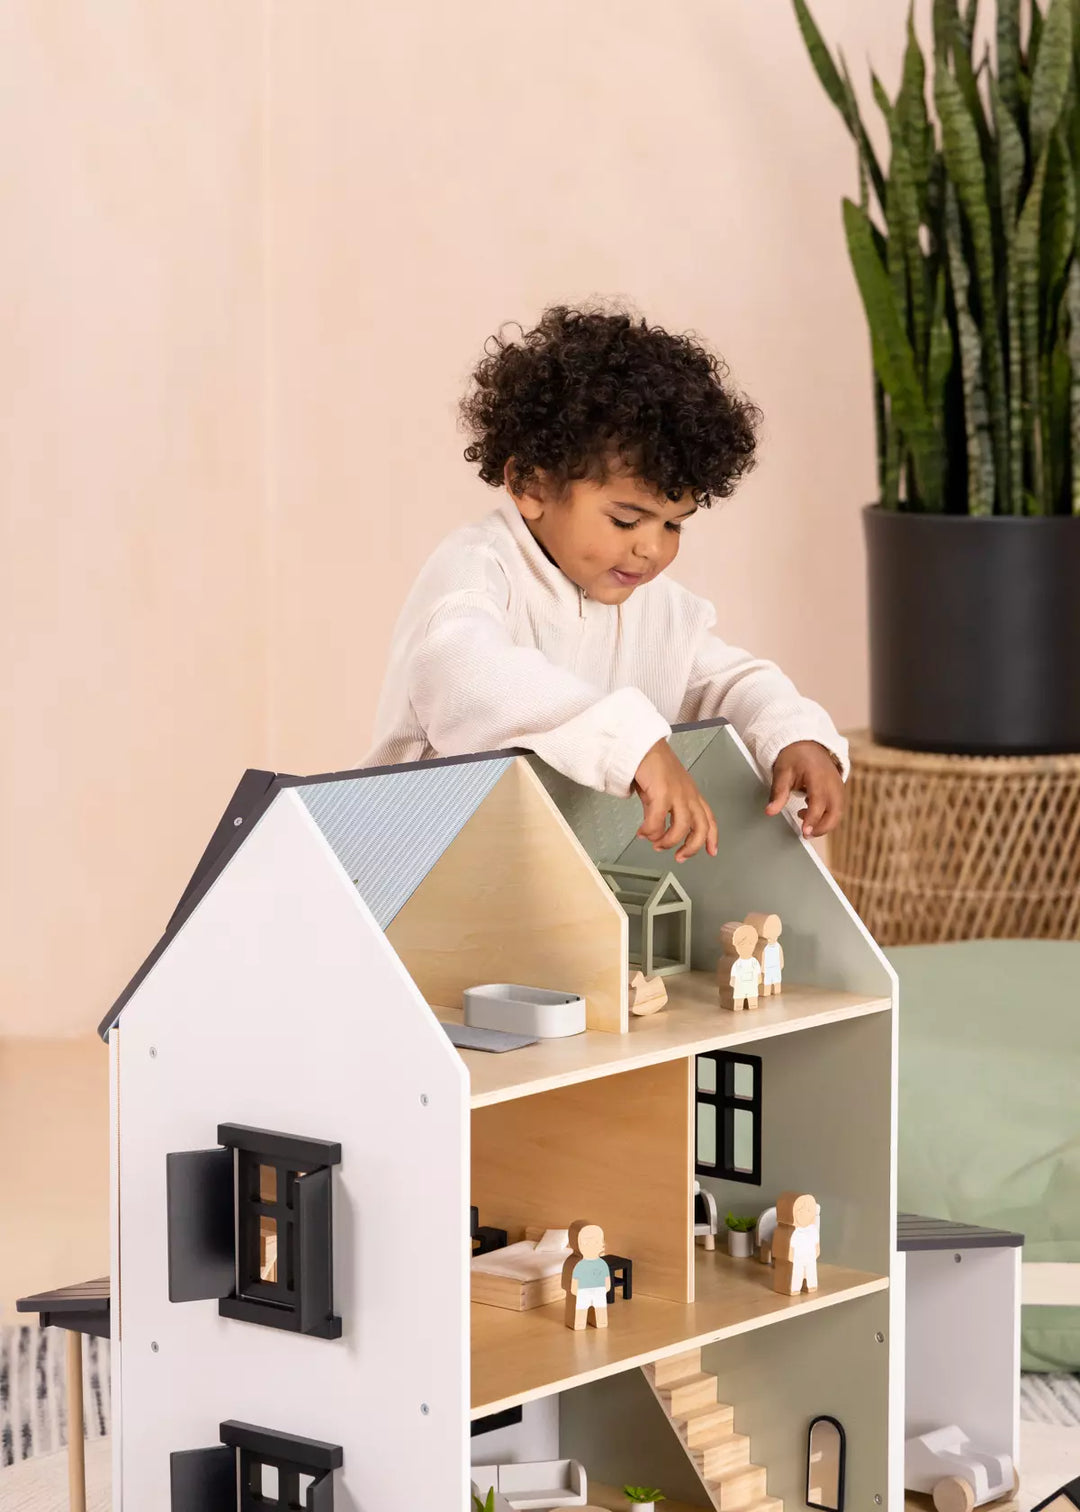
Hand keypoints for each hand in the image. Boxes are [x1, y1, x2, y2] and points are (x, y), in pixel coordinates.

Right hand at [632, 739, 717, 861]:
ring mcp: (677, 793)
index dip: (712, 837)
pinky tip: (642, 832)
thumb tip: (654, 830)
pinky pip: (657, 820)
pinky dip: (650, 831)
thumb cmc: (651, 765)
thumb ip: (663, 810)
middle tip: (679, 857)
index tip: (711, 852)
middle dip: (691, 847)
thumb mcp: (662, 790)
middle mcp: (688, 794)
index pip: (709, 819)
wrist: (642, 746)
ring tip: (656, 844)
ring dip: (668, 841)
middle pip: (701, 827)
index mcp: (692, 794)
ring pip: (682, 827)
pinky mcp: (662, 792)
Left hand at [765, 740, 844, 837]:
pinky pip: (836, 807)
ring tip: (802, 818)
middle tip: (805, 833)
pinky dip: (826, 815)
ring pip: (837, 812)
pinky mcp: (838, 790)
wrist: (806, 743)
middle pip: (835, 812)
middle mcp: (833, 782)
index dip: (812, 820)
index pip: (819, 804)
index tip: (804, 831)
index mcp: (819, 776)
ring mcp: (838, 786)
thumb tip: (770, 811)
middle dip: (822, 827)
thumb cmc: (794, 756)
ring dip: (823, 822)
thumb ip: (778, 793)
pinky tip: (807, 809)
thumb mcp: (782, 772)